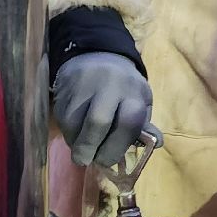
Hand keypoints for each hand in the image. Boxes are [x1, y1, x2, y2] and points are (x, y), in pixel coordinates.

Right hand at [51, 52, 151, 166]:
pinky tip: (74, 136)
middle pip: (97, 122)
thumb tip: (155, 144)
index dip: (118, 146)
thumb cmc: (123, 85)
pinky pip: (61, 118)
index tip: (108, 161)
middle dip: (92, 149)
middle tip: (90, 161)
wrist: (96, 55)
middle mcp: (107, 85)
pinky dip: (68, 133)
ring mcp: (82, 86)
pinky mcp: (63, 89)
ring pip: (74, 122)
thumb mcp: (140, 99)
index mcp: (132, 90)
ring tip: (81, 151)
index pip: (128, 121)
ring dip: (76, 144)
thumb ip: (144, 124)